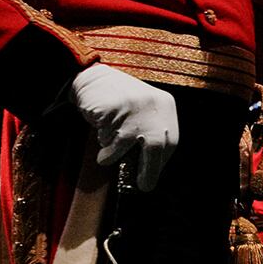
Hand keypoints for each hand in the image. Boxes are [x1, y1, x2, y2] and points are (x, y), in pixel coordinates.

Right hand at [67, 62, 179, 191]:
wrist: (91, 77)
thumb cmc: (118, 103)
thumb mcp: (143, 112)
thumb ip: (150, 134)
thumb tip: (151, 170)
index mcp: (165, 106)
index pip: (171, 142)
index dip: (160, 162)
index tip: (152, 176)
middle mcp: (153, 106)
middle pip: (156, 147)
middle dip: (149, 170)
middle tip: (144, 186)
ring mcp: (133, 106)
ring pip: (126, 144)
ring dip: (114, 154)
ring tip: (106, 155)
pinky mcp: (113, 108)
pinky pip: (107, 137)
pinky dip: (103, 144)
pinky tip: (99, 133)